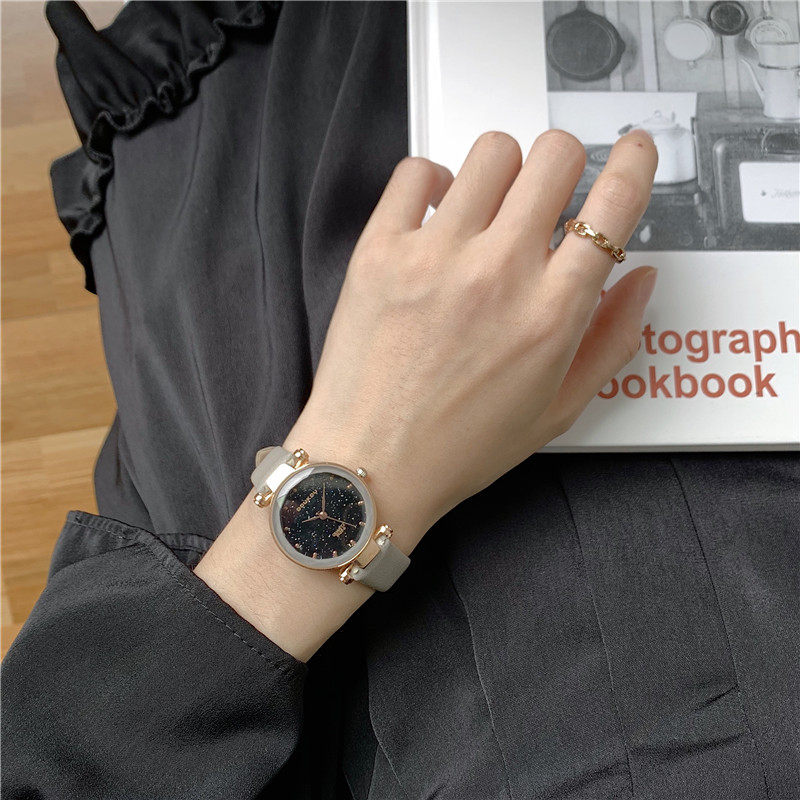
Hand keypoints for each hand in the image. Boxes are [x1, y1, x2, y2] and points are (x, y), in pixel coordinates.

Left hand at [286, 129, 657, 550]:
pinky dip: (434, 182)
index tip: (634, 150)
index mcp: (552, 314)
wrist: (371, 463)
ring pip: (492, 152)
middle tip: (550, 194)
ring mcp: (436, 255)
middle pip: (556, 155)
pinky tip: (437, 217)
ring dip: (504, 173)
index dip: (636, 163)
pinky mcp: (380, 249)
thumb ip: (612, 340)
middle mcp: (499, 272)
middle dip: (566, 165)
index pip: (615, 204)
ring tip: (489, 212)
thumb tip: (640, 279)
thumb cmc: (459, 447)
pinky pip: (417, 170)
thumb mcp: (557, 409)